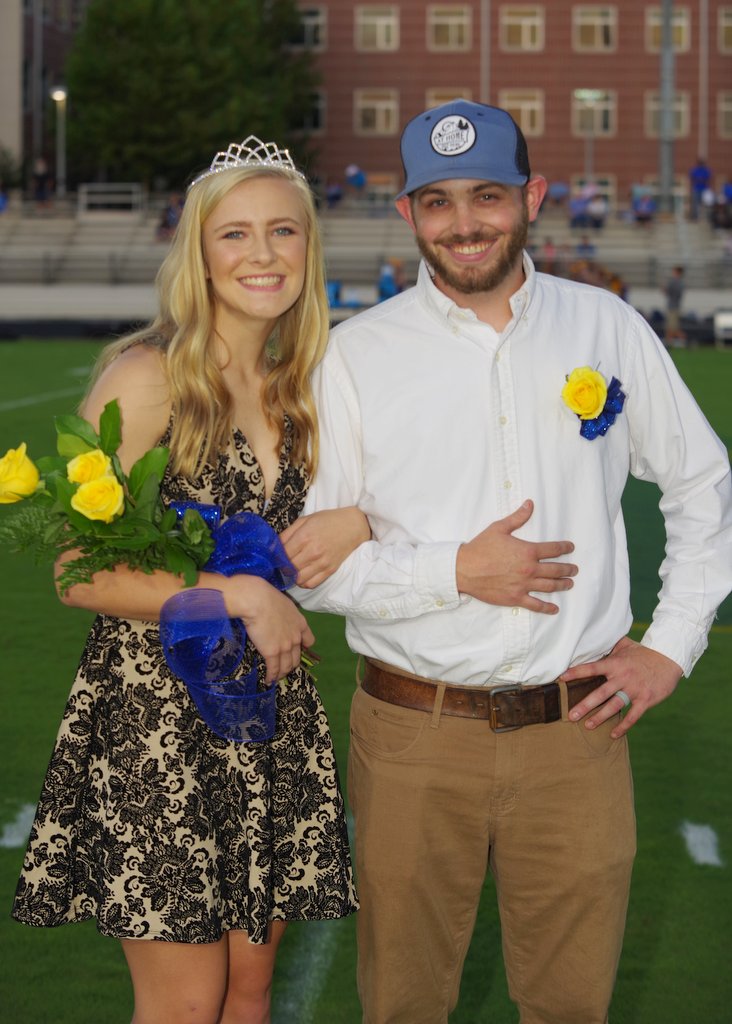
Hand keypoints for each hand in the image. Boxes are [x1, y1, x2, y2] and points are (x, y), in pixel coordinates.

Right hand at [222, 576, 314, 682]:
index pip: (309, 640)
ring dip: (282, 673)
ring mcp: (285, 647)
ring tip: (277, 677)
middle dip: (291, 664)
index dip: (304, 647)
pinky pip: (273, 669)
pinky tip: (268, 680)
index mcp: (300, 623)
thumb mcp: (283, 603)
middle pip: (297, 657)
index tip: (299, 650)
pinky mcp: (272, 653)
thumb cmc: (266, 597)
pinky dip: (272, 676)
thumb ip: (284, 614)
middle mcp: (296, 637)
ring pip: (286, 666)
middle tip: (284, 668)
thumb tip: (276, 616)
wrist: (257, 601)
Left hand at [281, 507, 370, 587]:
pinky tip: (303, 574)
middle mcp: (313, 552)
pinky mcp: (329, 570)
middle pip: (289, 568)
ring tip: (294, 569)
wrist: (352, 526)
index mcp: (304, 536)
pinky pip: (311, 584)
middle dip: (283, 567)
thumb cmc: (327, 521)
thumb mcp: (304, 520)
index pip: (283, 555)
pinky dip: (304, 582)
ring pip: (298, 579)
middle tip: (284, 563)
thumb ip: (287, 534)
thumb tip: (273, 548)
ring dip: (293, 576)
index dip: (277, 557)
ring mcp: (322, 563)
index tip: (277, 556)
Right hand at [456, 500, 576, 613]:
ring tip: (569, 584)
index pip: (553, 549)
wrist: (464, 569)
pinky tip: (554, 608)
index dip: (565, 548)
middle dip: (568, 569)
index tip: (570, 548)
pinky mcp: (516, 598)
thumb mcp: (499, 528)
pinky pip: (536, 605)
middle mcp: (529, 569)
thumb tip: (529, 504)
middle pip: (556, 569)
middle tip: (574, 569)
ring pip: (550, 586)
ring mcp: (524, 585)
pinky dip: (547, 608)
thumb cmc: (480, 548)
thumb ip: (517, 518)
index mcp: (527, 551)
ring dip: (562, 585)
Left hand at [562, 636, 682, 737]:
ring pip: (614, 706)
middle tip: (570, 715)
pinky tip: (613, 734)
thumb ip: (609, 645)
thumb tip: (593, 638)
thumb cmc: (644, 652)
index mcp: (615, 663)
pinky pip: (633, 716)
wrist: (669, 658)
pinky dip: (624, 726)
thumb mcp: (625, 645)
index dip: (576, 673)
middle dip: (584, 705)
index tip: (561, 679)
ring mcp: (634, 689)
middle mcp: (623, 677)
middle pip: (600, 693)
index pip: (591, 668)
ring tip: (587, 726)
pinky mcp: (646, 699)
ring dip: (600, 717)